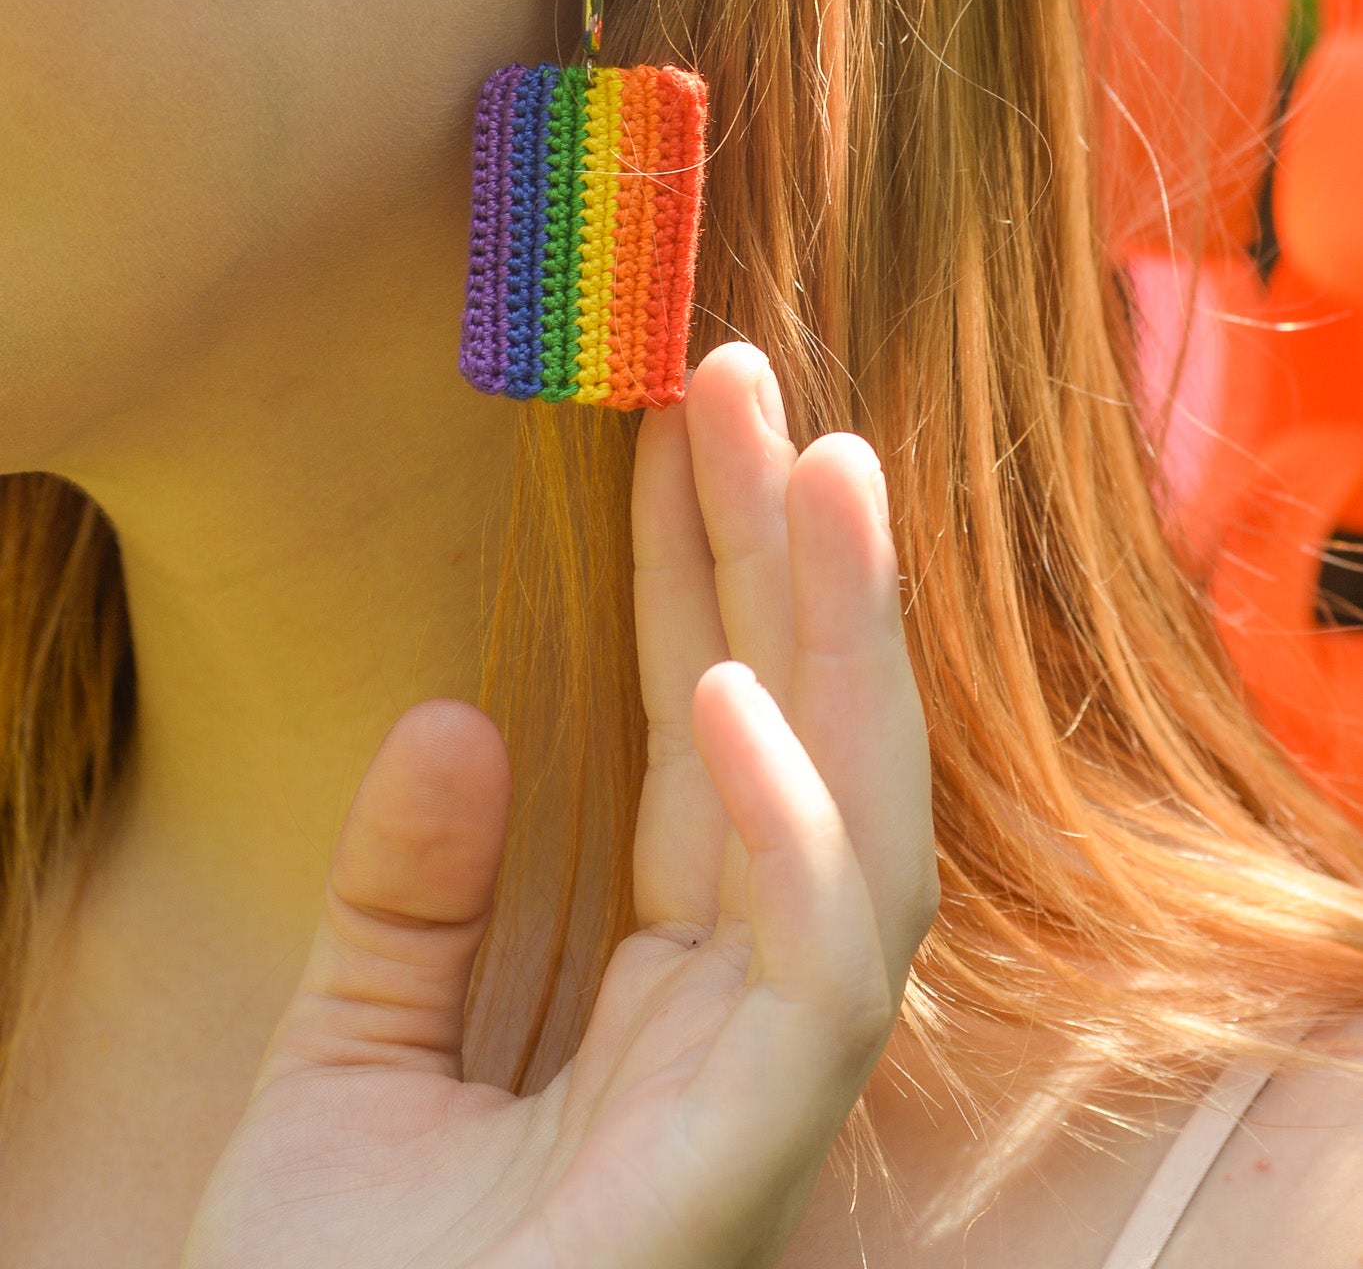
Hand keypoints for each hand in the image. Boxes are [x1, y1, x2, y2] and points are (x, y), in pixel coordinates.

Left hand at [182, 342, 937, 1268]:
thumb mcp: (345, 1070)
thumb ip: (405, 902)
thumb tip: (457, 720)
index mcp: (660, 1005)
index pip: (707, 751)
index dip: (700, 581)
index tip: (675, 424)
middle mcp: (733, 1037)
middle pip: (804, 757)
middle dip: (792, 564)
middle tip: (758, 378)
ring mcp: (751, 1106)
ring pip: (860, 840)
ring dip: (845, 648)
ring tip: (814, 464)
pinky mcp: (734, 1177)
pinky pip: (810, 992)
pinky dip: (788, 838)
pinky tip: (743, 699)